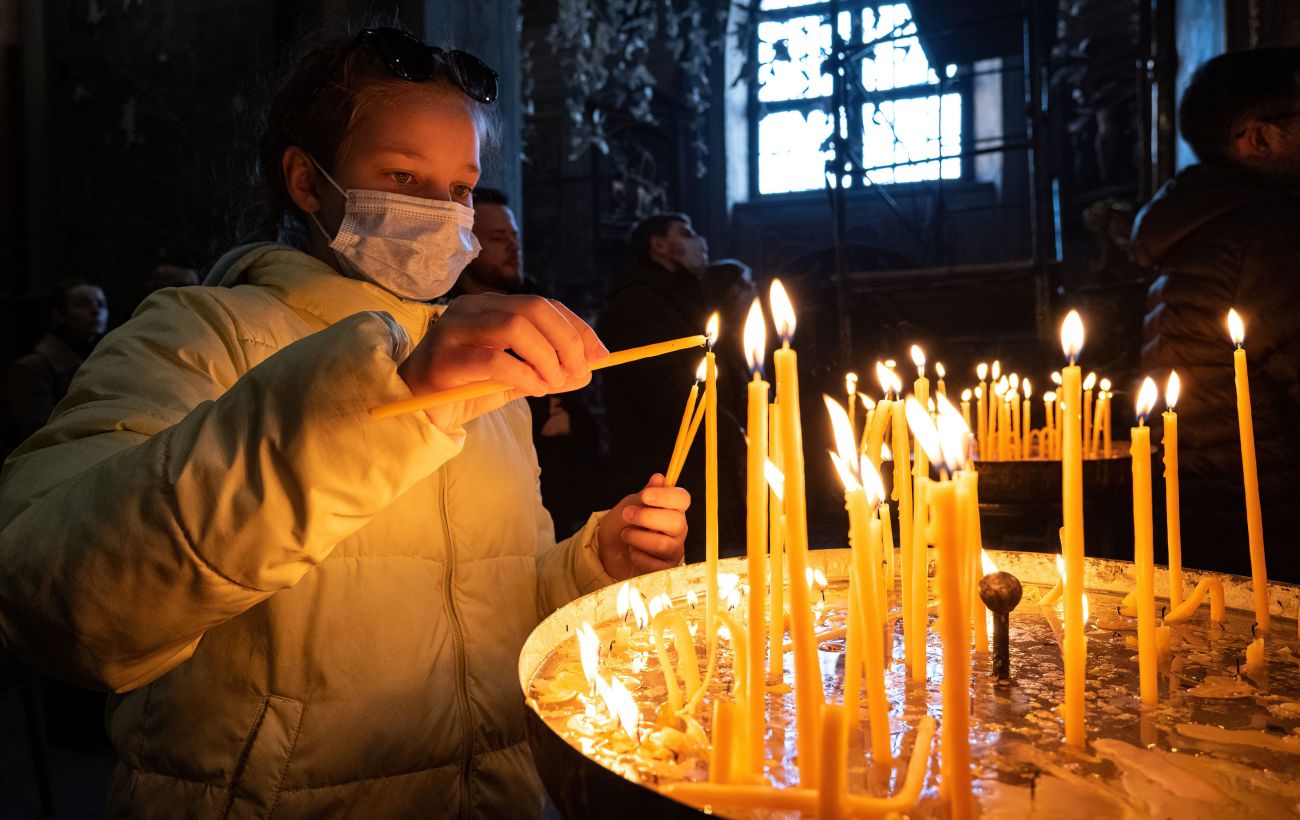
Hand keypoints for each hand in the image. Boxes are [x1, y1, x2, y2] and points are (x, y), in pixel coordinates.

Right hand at [397, 293, 607, 429]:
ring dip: (546, 357)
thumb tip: (588, 370)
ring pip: (514, 327)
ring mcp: (455, 330)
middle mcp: (473, 309)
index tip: (601, 354)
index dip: (577, 328)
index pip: (544, 305)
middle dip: (566, 341)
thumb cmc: (465, 390)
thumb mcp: (515, 379)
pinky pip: (494, 359)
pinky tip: (534, 389)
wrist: (415, 411)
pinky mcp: (444, 359)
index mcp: (491, 307)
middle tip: (579, 372)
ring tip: (553, 384)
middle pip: (533, 309)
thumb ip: (548, 371)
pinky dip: (523, 374)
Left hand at [597, 474, 689, 580]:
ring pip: (663, 544)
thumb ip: (645, 494)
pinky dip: (637, 556)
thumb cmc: (622, 525)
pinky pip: (655, 565)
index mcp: (672, 508)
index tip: (645, 496)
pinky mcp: (665, 568)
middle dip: (647, 517)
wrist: (607, 551)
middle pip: (676, 522)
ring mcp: (674, 549)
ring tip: (625, 535)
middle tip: (627, 514)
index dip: (666, 496)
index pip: (682, 499)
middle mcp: (678, 529)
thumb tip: (659, 478)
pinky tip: (631, 552)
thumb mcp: (629, 505)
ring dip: (638, 538)